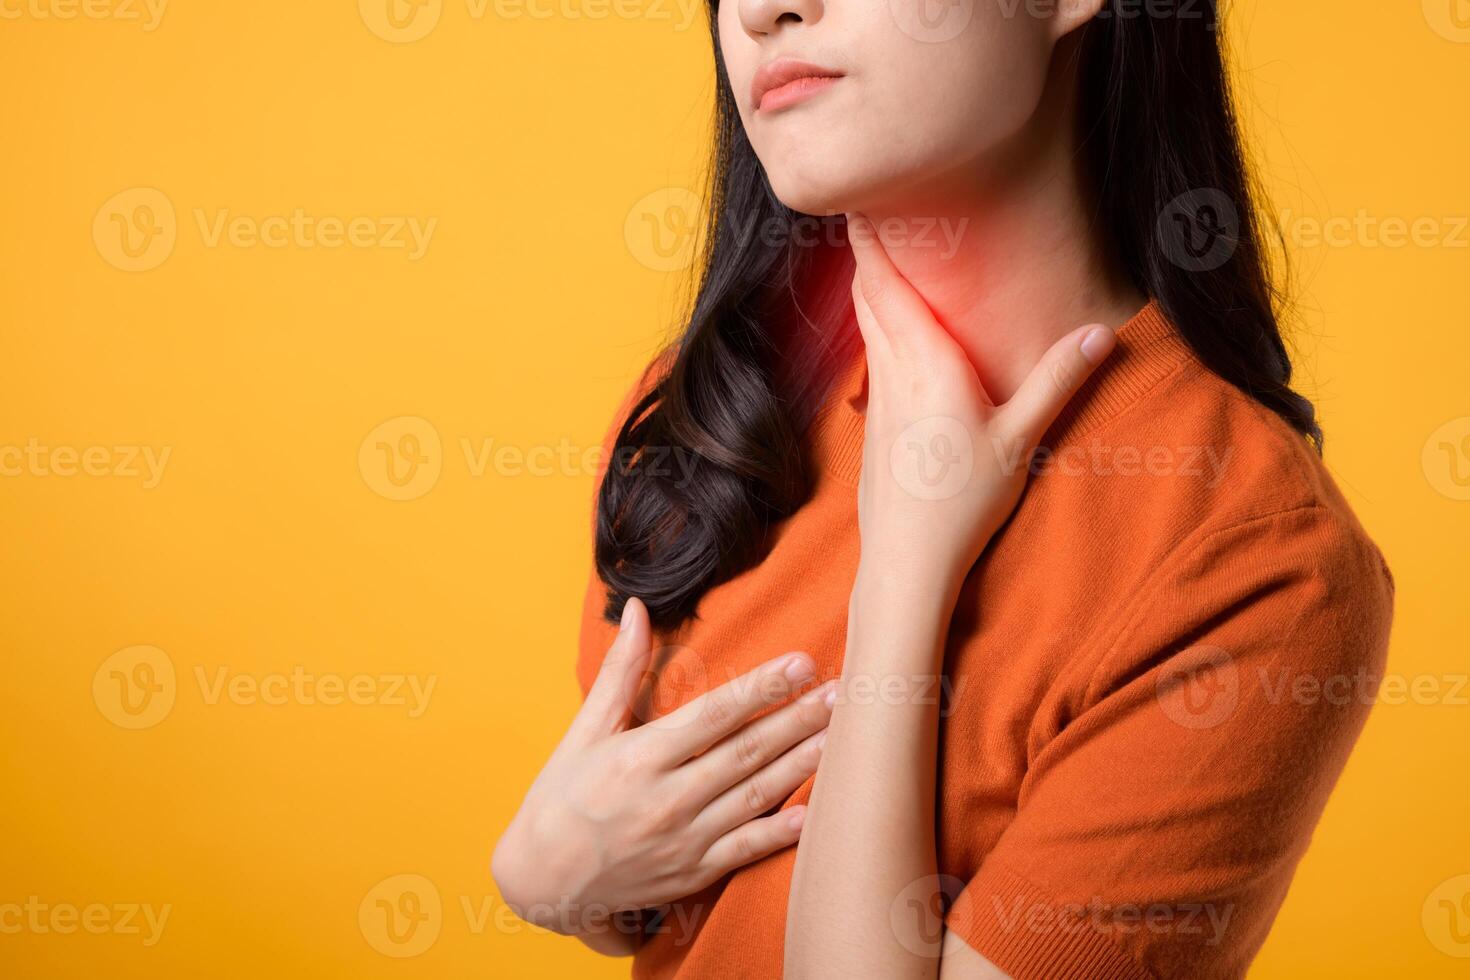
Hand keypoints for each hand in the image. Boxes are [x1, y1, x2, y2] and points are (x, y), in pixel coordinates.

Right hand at [492, 597, 832, 936]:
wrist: (542, 881)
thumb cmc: (561, 797)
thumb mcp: (585, 730)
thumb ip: (620, 670)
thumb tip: (634, 609)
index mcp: (639, 757)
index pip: (713, 715)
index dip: (761, 689)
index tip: (800, 663)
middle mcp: (665, 799)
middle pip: (746, 752)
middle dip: (798, 720)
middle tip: (844, 694)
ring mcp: (683, 840)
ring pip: (756, 797)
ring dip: (803, 765)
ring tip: (844, 738)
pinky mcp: (693, 873)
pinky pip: (747, 850)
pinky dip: (783, 833)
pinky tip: (816, 812)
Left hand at [847, 212, 1116, 594]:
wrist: (907, 560)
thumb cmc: (963, 502)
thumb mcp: (1020, 438)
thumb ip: (1059, 379)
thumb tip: (1102, 330)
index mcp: (927, 363)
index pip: (888, 284)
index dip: (871, 239)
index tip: (859, 197)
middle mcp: (894, 371)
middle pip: (869, 295)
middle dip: (866, 250)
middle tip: (863, 207)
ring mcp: (878, 399)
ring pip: (865, 325)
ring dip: (867, 285)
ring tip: (871, 251)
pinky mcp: (873, 423)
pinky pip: (870, 356)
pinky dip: (871, 324)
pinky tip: (883, 329)